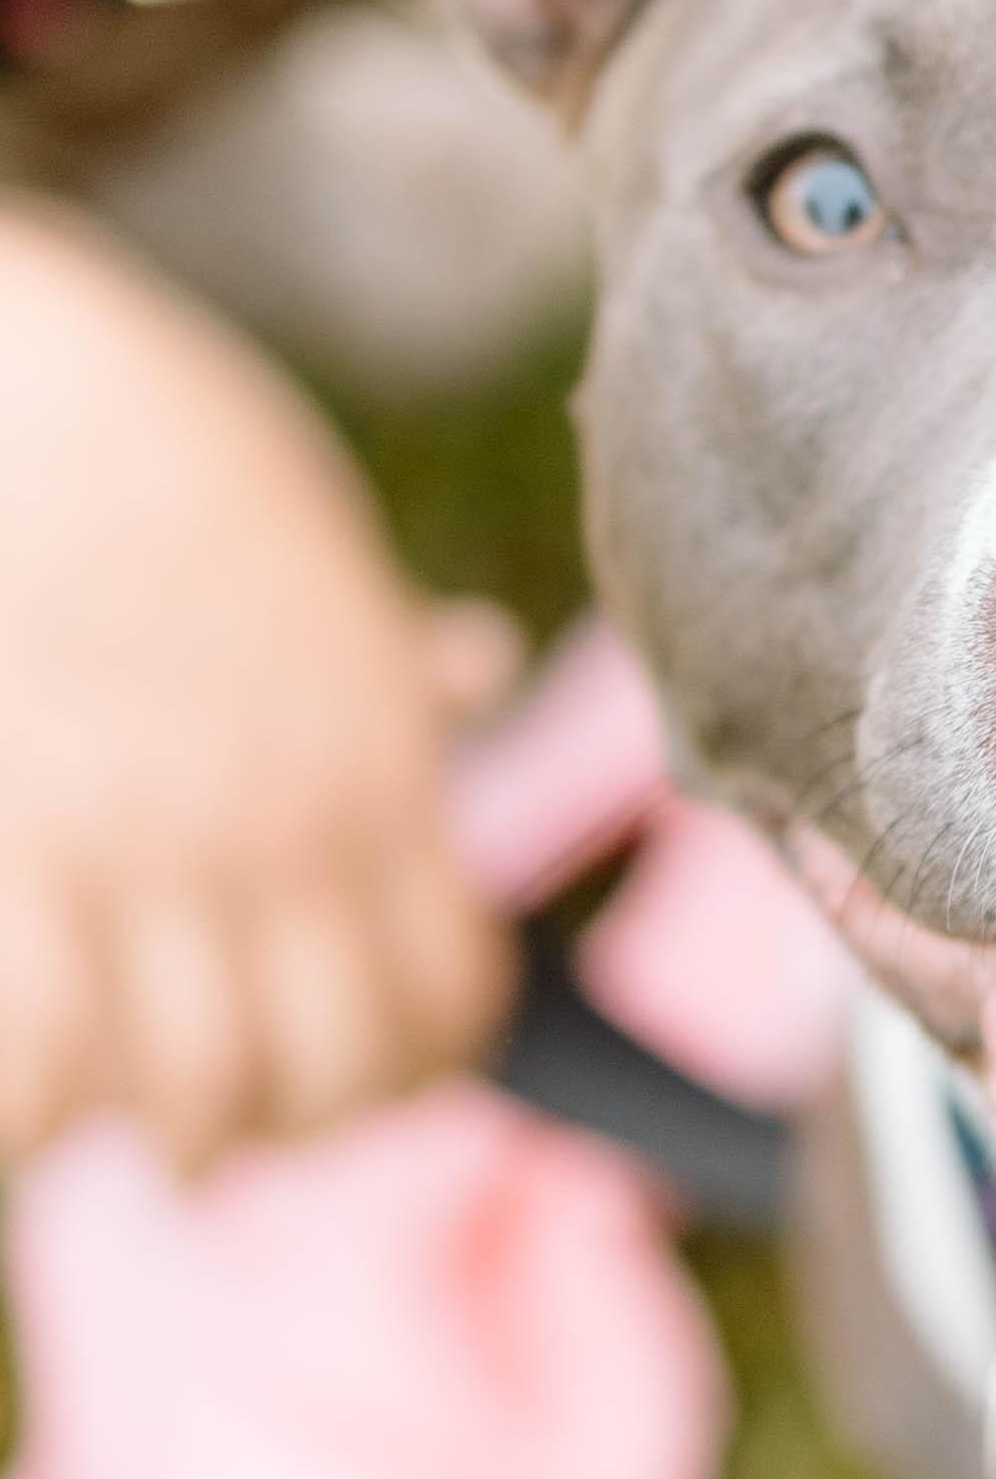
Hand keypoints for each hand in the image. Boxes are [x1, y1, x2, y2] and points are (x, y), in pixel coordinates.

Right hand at [0, 215, 514, 1171]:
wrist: (20, 356)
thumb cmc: (138, 441)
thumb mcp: (297, 548)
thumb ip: (369, 653)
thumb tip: (467, 665)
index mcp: (368, 769)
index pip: (446, 1004)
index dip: (387, 1066)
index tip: (306, 1069)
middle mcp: (282, 822)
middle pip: (324, 1081)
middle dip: (251, 1122)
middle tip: (176, 1106)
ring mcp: (144, 837)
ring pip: (191, 1097)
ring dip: (126, 1119)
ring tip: (71, 1094)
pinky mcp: (12, 837)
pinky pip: (40, 1061)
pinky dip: (21, 1109)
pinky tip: (8, 1096)